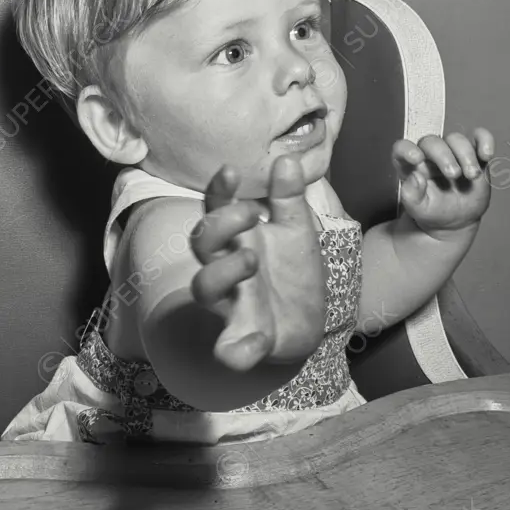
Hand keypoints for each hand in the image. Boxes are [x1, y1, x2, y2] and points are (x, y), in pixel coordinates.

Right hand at [189, 154, 327, 371]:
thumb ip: (289, 198)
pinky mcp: (246, 338)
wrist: (308, 322)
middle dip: (217, 226)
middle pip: (201, 244)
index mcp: (238, 239)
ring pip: (204, 289)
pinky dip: (237, 349)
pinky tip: (258, 341)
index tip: (230, 170)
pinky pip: (229, 349)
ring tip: (250, 259)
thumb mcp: (296, 229)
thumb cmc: (291, 270)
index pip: (216, 209)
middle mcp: (226, 269)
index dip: (217, 190)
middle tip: (248, 214)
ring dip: (221, 272)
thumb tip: (288, 159)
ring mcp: (232, 304)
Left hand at [392, 128, 495, 237]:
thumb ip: (411, 195)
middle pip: (432, 141)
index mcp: (410, 165)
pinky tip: (486, 154)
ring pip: (456, 139)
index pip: (401, 148)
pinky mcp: (474, 155)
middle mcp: (429, 155)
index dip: (407, 149)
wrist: (455, 220)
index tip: (417, 158)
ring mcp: (452, 153)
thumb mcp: (418, 208)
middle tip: (453, 175)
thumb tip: (415, 177)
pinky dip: (485, 140)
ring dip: (465, 154)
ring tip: (472, 175)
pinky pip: (480, 138)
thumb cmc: (433, 211)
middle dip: (444, 155)